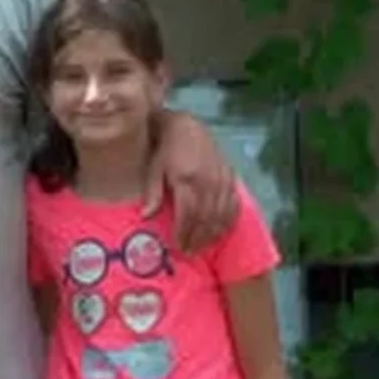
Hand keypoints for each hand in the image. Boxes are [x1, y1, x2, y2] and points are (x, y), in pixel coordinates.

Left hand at [143, 110, 237, 251]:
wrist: (188, 127)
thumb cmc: (166, 150)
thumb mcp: (154, 169)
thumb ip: (153, 193)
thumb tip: (145, 217)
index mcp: (187, 179)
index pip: (188, 214)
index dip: (184, 233)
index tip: (178, 247)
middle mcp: (208, 181)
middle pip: (206, 218)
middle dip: (198, 238)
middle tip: (189, 252)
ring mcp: (222, 179)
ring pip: (221, 215)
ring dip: (212, 234)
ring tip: (201, 247)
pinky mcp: (230, 178)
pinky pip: (233, 205)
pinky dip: (227, 222)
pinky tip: (219, 232)